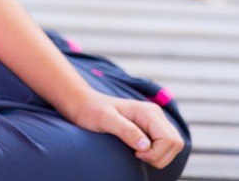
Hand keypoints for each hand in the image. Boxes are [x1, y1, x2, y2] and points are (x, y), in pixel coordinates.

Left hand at [66, 90, 185, 169]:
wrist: (85, 104)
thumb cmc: (92, 111)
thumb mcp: (105, 120)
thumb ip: (125, 130)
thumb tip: (146, 146)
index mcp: (147, 111)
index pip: (169, 140)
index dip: (156, 153)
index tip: (136, 153)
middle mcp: (155, 114)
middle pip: (175, 144)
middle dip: (159, 156)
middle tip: (136, 155)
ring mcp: (155, 120)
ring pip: (174, 146)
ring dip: (159, 156)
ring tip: (137, 153)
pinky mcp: (152, 127)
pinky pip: (167, 145)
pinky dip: (157, 154)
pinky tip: (140, 150)